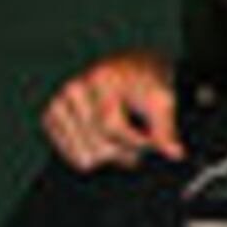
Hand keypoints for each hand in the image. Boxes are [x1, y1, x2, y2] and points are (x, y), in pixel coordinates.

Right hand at [41, 53, 181, 169]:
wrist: (134, 70)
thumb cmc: (148, 83)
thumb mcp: (163, 102)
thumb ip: (166, 129)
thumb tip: (174, 153)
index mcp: (101, 79)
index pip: (113, 128)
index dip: (138, 142)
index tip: (153, 143)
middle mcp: (74, 88)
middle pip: (99, 146)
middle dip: (126, 151)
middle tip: (139, 141)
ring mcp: (59, 102)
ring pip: (85, 156)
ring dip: (110, 155)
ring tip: (124, 140)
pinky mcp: (52, 117)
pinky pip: (72, 156)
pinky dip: (93, 155)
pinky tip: (106, 141)